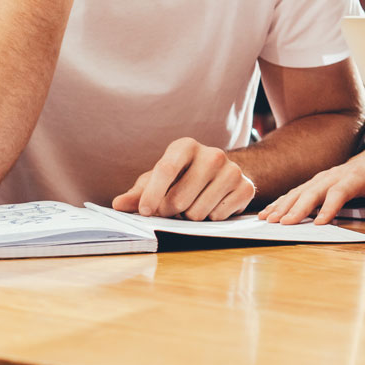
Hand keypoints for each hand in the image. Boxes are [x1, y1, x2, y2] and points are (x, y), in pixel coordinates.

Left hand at [112, 137, 255, 220]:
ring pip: (198, 212)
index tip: (145, 212)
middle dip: (171, 211)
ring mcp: (232, 171)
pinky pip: (218, 216)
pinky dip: (210, 218)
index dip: (152, 194)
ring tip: (194, 205)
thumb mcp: (158, 180)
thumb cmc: (183, 177)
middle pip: (180, 198)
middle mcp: (212, 154)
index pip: (166, 170)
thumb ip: (138, 193)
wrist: (222, 175)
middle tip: (173, 208)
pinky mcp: (246, 188)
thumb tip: (118, 204)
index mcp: (186, 146)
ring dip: (190, 216)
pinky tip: (212, 206)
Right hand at [258, 139, 364, 224]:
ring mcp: (323, 178)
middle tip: (284, 223)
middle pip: (314, 191)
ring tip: (268, 219)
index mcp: (355, 175)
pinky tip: (269, 213)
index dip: (329, 206)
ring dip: (284, 205)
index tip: (319, 222)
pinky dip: (281, 202)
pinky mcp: (316, 182)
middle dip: (298, 207)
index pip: (340, 191)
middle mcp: (335, 175)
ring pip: (300, 191)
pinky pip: (296, 192)